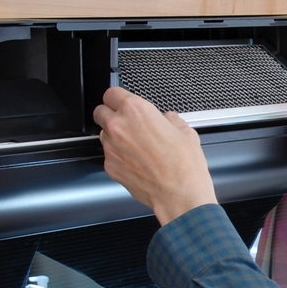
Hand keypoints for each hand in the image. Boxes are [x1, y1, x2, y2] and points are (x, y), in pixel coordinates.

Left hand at [93, 86, 216, 224]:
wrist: (180, 194)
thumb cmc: (184, 166)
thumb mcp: (186, 133)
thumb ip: (172, 120)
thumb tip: (170, 119)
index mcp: (136, 110)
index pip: (112, 93)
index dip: (118, 97)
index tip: (122, 101)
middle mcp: (119, 126)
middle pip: (100, 111)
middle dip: (110, 114)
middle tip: (126, 122)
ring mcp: (111, 147)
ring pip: (103, 134)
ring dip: (114, 136)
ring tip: (135, 146)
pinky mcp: (110, 166)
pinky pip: (109, 155)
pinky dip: (119, 157)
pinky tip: (136, 162)